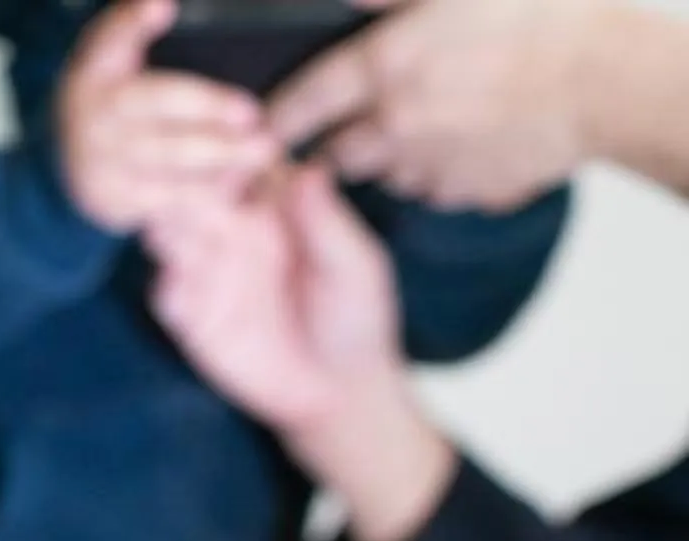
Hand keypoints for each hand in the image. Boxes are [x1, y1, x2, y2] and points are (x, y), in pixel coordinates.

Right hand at [61, 0, 281, 234]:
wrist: (67, 162)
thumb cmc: (114, 98)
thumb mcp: (114, 57)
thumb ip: (132, 28)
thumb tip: (161, 7)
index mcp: (94, 67)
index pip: (109, 39)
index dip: (132, 24)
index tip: (161, 8)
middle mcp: (88, 112)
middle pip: (154, 105)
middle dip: (208, 109)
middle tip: (253, 115)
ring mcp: (96, 160)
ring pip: (166, 157)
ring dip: (220, 156)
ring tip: (263, 151)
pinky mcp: (111, 200)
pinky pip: (165, 197)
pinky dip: (205, 190)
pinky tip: (236, 182)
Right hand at [151, 168, 458, 540]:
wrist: (337, 391)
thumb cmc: (356, 318)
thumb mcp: (355, 265)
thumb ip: (327, 222)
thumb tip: (308, 170)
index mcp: (276, 208)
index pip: (242, 166)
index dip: (231, 150)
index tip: (231, 140)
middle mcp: (234, 232)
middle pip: (197, 194)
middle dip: (184, 183)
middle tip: (184, 181)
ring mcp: (208, 273)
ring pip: (172, 238)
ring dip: (165, 228)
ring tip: (168, 227)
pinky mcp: (191, 318)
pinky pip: (167, 295)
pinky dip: (167, 285)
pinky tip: (177, 283)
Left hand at [270, 0, 602, 208]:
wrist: (609, 79)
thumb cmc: (544, 18)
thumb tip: (344, 1)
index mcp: (386, 67)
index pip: (302, 103)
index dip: (278, 118)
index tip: (263, 128)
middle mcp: (394, 124)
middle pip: (336, 153)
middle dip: (334, 144)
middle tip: (344, 131)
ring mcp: (429, 164)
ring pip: (385, 173)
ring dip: (389, 157)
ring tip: (421, 129)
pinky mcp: (464, 190)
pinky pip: (435, 188)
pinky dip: (439, 172)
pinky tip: (465, 144)